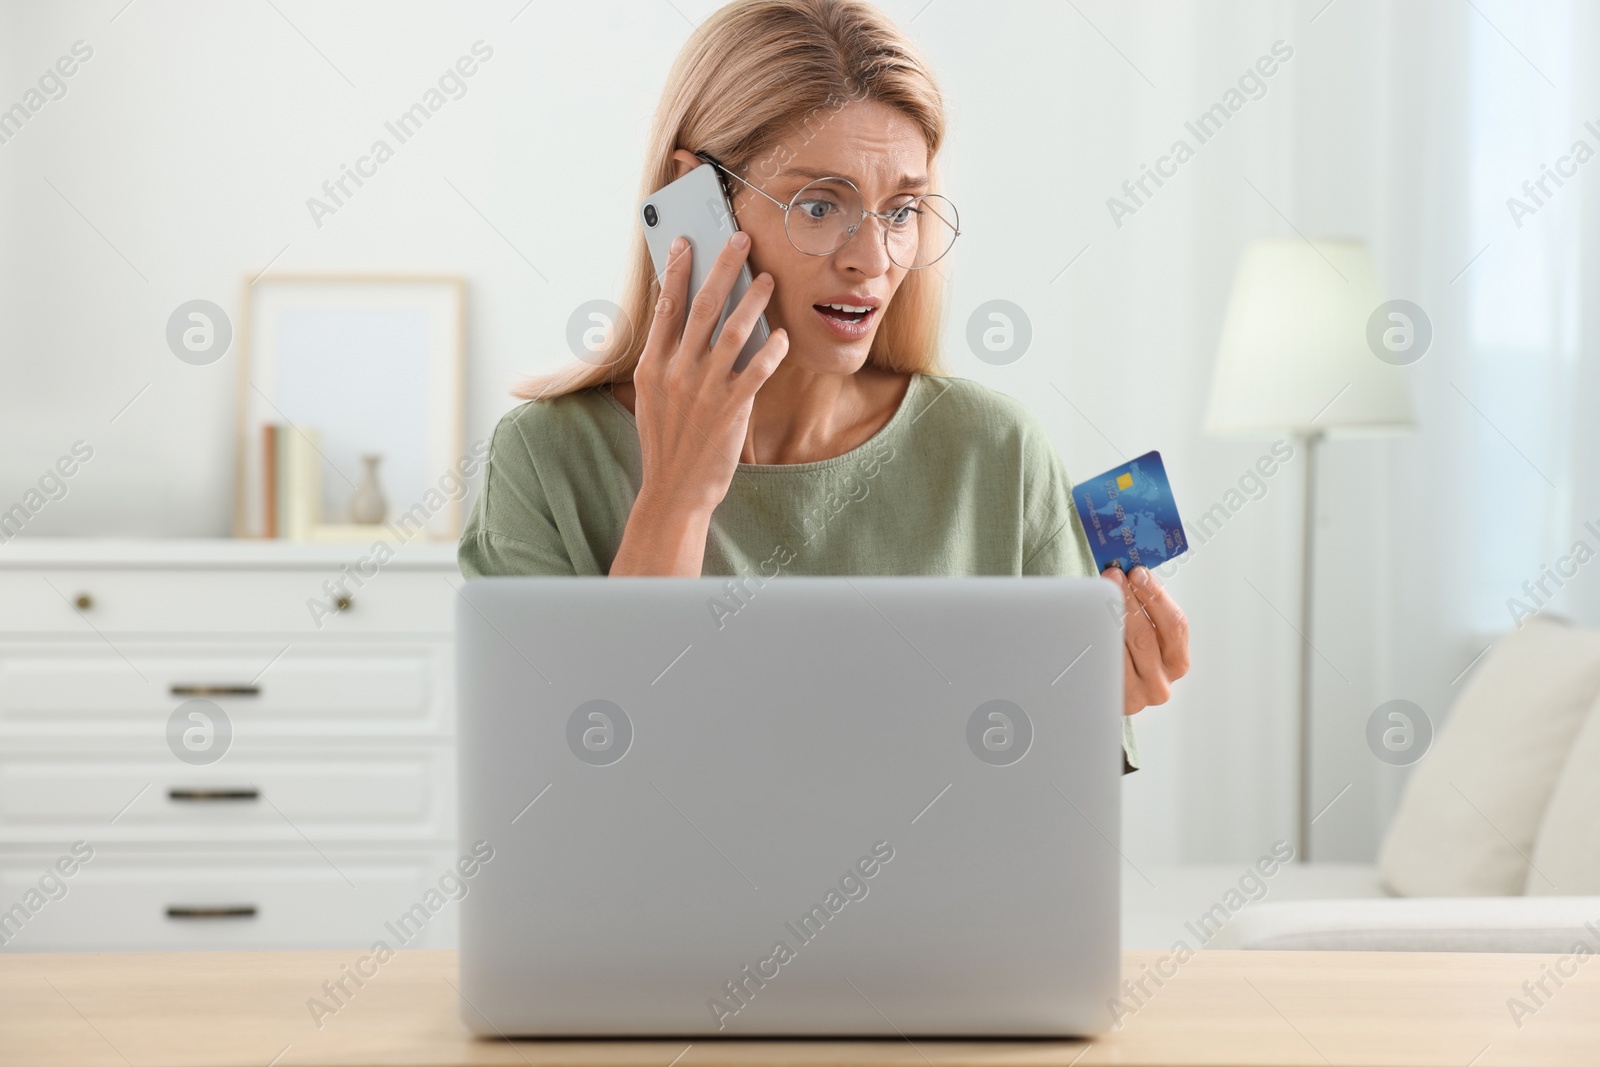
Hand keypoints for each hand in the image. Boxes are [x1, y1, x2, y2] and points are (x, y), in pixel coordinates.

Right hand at [611, 232, 789, 575]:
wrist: (673, 490)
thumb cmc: (666, 441)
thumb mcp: (651, 396)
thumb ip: (665, 358)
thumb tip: (684, 318)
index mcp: (652, 365)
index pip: (667, 307)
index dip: (678, 271)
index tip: (687, 242)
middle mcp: (676, 372)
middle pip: (702, 307)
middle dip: (723, 268)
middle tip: (740, 239)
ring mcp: (704, 390)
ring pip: (733, 331)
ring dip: (753, 300)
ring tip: (769, 279)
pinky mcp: (730, 409)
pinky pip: (757, 369)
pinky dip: (771, 349)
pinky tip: (782, 335)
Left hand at [1104, 565, 1189, 715]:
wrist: (1099, 692)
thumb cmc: (1124, 654)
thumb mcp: (1142, 631)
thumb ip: (1141, 605)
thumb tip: (1124, 572)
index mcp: (1176, 662)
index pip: (1174, 625)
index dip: (1155, 596)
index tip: (1137, 573)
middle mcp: (1160, 684)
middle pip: (1144, 637)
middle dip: (1127, 600)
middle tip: (1112, 576)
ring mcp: (1135, 697)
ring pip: (1118, 651)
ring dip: (1105, 617)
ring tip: (1094, 594)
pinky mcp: (1109, 703)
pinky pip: (1099, 666)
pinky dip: (1090, 641)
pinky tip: (1084, 623)